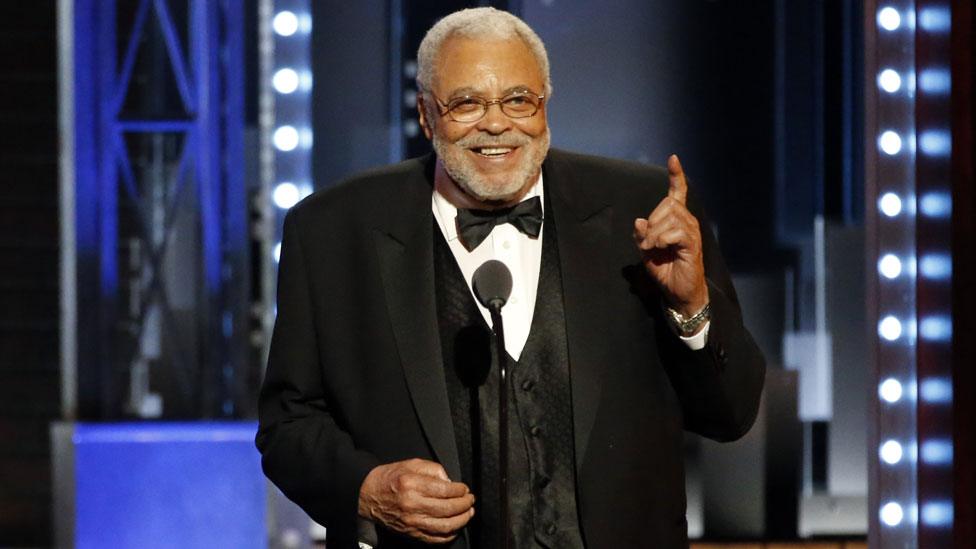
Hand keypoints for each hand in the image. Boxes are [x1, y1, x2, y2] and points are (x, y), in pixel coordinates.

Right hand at [358, 458, 474, 543]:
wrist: (368, 495)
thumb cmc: (390, 478)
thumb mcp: (411, 464)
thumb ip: (433, 469)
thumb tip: (450, 482)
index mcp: (412, 485)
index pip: (444, 490)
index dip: (460, 490)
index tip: (465, 488)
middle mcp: (412, 505)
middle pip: (447, 509)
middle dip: (464, 505)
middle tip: (470, 500)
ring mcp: (411, 522)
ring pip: (444, 526)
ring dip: (461, 520)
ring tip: (468, 513)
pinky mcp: (410, 533)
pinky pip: (434, 539)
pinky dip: (449, 535)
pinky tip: (455, 527)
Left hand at [632, 154, 708, 315]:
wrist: (678, 292)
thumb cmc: (665, 270)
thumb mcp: (646, 250)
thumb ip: (641, 235)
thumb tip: (639, 220)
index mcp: (677, 219)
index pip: (677, 193)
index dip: (676, 176)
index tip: (673, 158)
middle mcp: (687, 221)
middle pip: (666, 204)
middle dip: (651, 223)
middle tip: (647, 244)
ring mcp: (692, 231)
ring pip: (669, 218)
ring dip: (654, 234)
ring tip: (653, 249)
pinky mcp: (692, 243)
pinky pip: (674, 232)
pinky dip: (661, 240)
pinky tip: (660, 249)